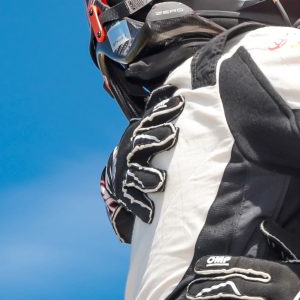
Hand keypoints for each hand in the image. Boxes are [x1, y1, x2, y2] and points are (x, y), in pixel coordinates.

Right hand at [99, 85, 182, 242]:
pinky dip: (141, 208)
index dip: (164, 109)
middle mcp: (131, 152)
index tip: (180, 101)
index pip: (151, 119)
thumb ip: (159, 109)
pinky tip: (150, 214)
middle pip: (142, 143)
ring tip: (161, 181)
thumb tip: (172, 85)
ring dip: (148, 177)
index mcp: (139, 133)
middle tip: (172, 134)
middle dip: (156, 138)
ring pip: (137, 175)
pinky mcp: (127, 194)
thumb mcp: (149, 128)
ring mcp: (128, 173)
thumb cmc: (143, 149)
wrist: (119, 177)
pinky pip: (133, 201)